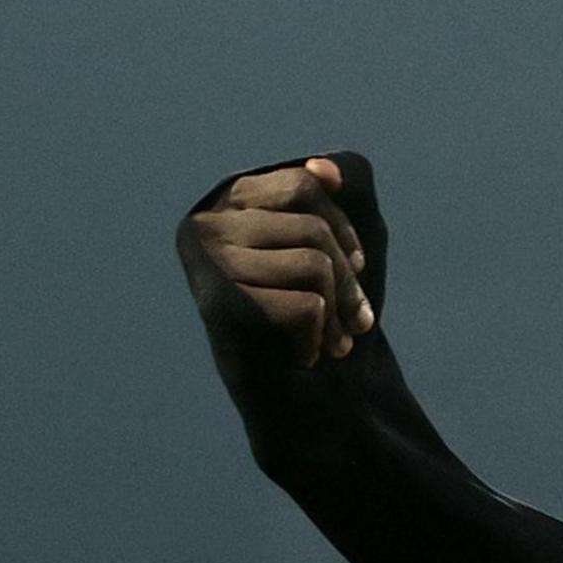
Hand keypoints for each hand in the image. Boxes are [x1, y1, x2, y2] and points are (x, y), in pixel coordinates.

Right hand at [184, 157, 375, 366]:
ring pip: (314, 265)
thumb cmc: (314, 309)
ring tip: (332, 341)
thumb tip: (322, 167)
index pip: (306, 184)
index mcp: (228, 200)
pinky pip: (306, 305)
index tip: (358, 265)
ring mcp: (207, 266)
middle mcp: (205, 226)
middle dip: (349, 282)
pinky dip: (319, 336)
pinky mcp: (218, 307)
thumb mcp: (336, 238)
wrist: (294, 395)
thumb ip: (338, 192)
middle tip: (357, 322)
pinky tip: (304, 353)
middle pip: (313, 229)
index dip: (344, 228)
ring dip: (337, 313)